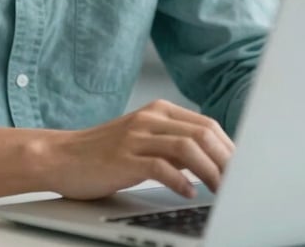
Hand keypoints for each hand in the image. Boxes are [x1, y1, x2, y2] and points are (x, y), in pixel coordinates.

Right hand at [42, 99, 233, 199]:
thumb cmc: (105, 153)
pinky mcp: (124, 158)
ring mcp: (136, 136)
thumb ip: (174, 147)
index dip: (230, 148)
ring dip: (210, 171)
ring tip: (221, 191)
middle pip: (203, 134)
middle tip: (240, 183)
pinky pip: (161, 167)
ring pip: (187, 148)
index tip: (244, 170)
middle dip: (227, 160)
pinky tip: (189, 193)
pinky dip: (181, 181)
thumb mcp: (144, 142)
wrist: (61, 156)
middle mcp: (150, 118)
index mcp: (159, 111)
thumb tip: (214, 163)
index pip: (207, 125)